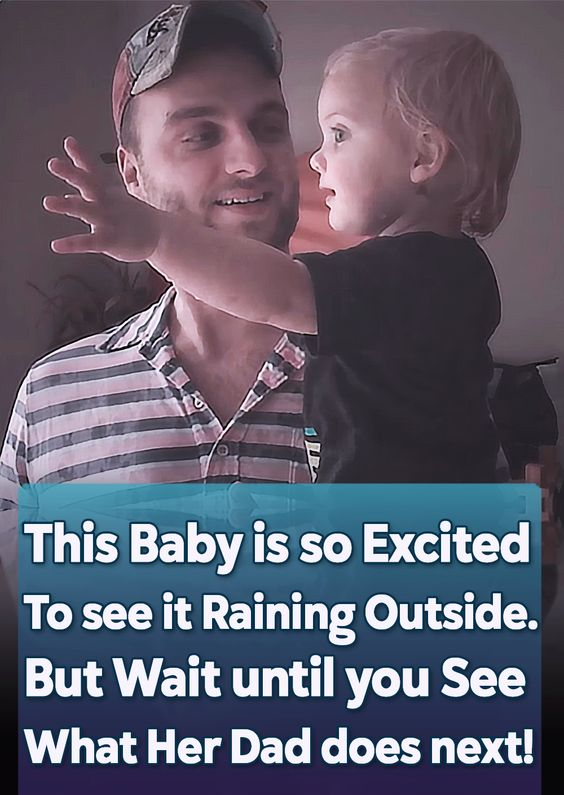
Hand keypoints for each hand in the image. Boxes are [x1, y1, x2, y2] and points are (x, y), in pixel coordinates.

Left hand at [43, 137, 161, 262]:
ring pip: (87, 211)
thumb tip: (69, 190)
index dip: (82, 156)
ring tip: (47, 202)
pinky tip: (56, 245)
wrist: (160, 236)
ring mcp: (109, 221)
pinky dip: (72, 244)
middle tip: (54, 164)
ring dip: (68, 205)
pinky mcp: (110, 241)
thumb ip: (91, 191)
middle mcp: (107, 203)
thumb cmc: (132, 216)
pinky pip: (89, 242)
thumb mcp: (113, 198)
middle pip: (90, 185)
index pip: (94, 171)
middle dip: (72, 174)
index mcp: (108, 192)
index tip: (69, 142)